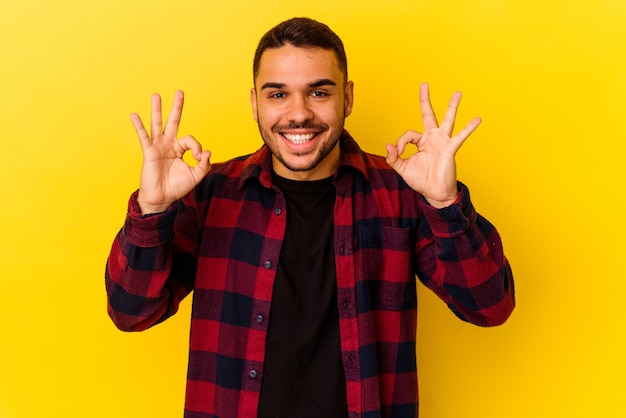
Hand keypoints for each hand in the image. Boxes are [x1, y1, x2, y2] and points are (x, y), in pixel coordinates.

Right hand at [131, 90, 210, 213]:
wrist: (162, 199)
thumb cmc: (177, 187)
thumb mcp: (195, 176)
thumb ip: (203, 165)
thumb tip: (207, 151)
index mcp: (180, 149)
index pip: (191, 140)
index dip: (197, 148)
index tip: (198, 158)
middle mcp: (169, 144)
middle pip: (173, 121)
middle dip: (177, 107)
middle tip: (180, 92)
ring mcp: (158, 146)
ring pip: (157, 124)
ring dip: (157, 109)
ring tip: (156, 95)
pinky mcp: (149, 151)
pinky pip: (143, 136)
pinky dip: (139, 126)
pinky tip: (134, 115)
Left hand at [386, 83, 480, 207]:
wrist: (434, 193)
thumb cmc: (420, 180)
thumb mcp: (402, 168)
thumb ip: (393, 158)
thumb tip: (388, 145)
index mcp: (420, 142)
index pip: (408, 134)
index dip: (399, 143)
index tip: (397, 152)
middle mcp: (432, 138)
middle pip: (428, 114)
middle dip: (425, 99)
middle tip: (424, 84)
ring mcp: (442, 142)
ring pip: (447, 120)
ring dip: (452, 106)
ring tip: (457, 93)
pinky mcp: (450, 148)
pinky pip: (460, 136)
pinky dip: (469, 128)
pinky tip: (477, 119)